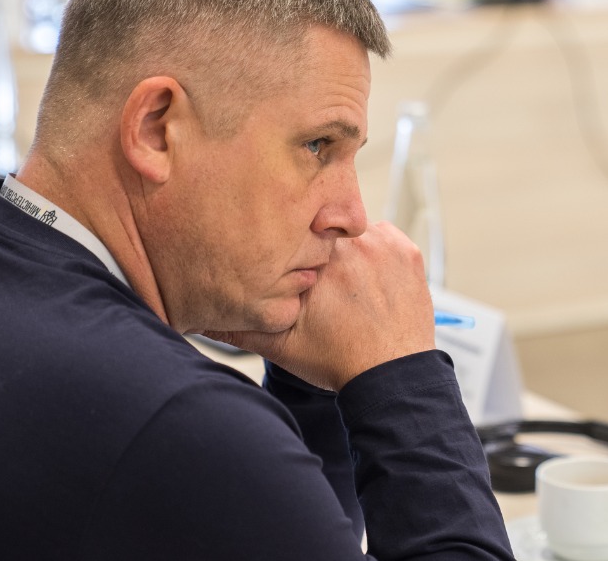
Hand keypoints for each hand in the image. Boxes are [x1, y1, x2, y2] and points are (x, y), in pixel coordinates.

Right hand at [203, 222, 435, 390]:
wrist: (392, 376)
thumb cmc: (338, 360)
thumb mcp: (280, 345)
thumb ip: (239, 325)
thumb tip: (199, 317)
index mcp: (318, 261)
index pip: (295, 233)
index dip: (290, 247)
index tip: (291, 262)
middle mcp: (352, 245)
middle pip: (324, 230)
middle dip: (319, 249)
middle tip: (324, 281)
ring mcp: (385, 245)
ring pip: (354, 232)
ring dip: (349, 250)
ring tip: (349, 286)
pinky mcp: (409, 252)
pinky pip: (385, 236)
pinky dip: (377, 253)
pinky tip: (370, 283)